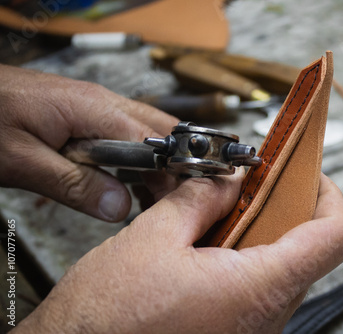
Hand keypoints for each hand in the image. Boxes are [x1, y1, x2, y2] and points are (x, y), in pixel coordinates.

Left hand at [0, 64, 177, 220]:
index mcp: (94, 109)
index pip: (153, 140)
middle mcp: (103, 102)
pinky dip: (138, 157)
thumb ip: (74, 185)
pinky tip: (131, 180)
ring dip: (158, 161)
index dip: (170, 172)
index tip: (174, 202)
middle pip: (160, 129)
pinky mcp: (86, 113)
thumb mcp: (22, 160)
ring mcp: (96, 105)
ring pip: (147, 130)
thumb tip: (121, 207)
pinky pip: (126, 132)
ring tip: (156, 196)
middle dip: (174, 164)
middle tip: (172, 200)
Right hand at [14, 173, 342, 332]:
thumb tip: (227, 181)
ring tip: (225, 211)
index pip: (334, 237)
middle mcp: (265, 319)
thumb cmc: (106, 320)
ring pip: (283, 272)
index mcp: (256, 289)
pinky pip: (258, 292)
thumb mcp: (151, 238)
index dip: (329, 196)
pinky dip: (245, 260)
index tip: (307, 174)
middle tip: (256, 185)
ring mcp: (251, 332)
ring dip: (262, 235)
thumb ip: (199, 200)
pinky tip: (211, 245)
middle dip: (286, 209)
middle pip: (309, 252)